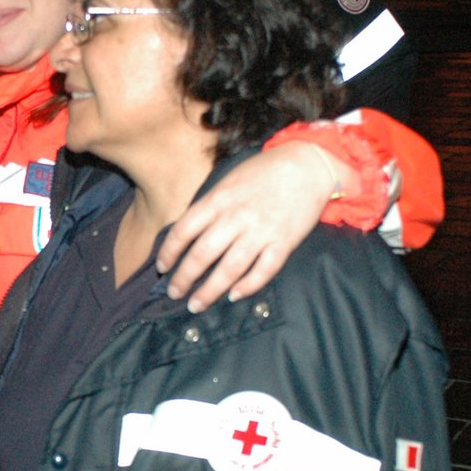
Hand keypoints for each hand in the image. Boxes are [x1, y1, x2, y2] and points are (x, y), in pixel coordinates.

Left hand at [157, 140, 347, 311]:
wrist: (308, 165)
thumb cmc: (264, 172)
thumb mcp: (228, 181)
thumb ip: (209, 206)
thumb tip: (187, 234)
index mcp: (219, 200)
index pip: (183, 230)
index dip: (169, 252)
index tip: (162, 267)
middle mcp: (237, 217)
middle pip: (202, 254)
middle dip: (184, 278)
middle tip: (174, 293)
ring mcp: (261, 231)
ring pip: (229, 269)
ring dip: (210, 291)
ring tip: (196, 305)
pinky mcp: (284, 243)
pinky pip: (263, 271)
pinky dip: (247, 286)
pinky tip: (233, 295)